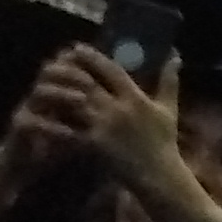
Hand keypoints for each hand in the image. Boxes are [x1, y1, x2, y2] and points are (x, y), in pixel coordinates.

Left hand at [36, 43, 189, 196]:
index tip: (78, 48)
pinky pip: (71, 128)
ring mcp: (104, 127)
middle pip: (89, 82)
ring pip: (76, 102)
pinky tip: (46, 112)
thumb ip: (169, 81)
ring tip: (48, 82)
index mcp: (136, 98)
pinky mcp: (94, 144)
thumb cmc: (164, 142)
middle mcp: (118, 109)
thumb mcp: (168, 108)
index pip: (111, 71)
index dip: (93, 57)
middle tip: (56, 60)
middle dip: (71, 69)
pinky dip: (58, 120)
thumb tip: (174, 56)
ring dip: (60, 91)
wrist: (158, 174)